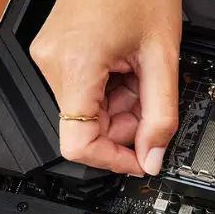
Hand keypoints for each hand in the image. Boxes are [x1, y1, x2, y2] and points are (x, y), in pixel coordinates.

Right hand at [30, 0, 181, 176]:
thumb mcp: (164, 57)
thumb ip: (162, 115)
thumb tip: (154, 156)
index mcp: (75, 66)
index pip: (78, 145)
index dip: (114, 160)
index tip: (141, 160)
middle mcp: (52, 64)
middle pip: (86, 128)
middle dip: (127, 126)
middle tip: (153, 103)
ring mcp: (50, 58)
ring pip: (87, 112)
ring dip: (122, 106)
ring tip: (143, 74)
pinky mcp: (56, 53)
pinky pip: (84, 91)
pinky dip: (111, 90)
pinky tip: (128, 67)